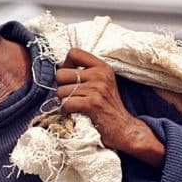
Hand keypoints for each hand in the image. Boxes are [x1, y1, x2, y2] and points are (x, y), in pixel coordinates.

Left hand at [55, 49, 164, 166]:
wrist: (123, 127)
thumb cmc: (107, 106)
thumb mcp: (101, 82)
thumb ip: (84, 72)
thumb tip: (58, 67)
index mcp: (102, 67)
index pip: (73, 53)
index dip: (65, 65)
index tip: (70, 78)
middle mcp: (100, 74)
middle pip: (61, 74)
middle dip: (61, 87)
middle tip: (73, 96)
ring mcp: (97, 89)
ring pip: (60, 91)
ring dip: (64, 101)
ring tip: (77, 105)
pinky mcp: (92, 104)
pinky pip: (65, 103)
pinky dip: (67, 110)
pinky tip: (77, 112)